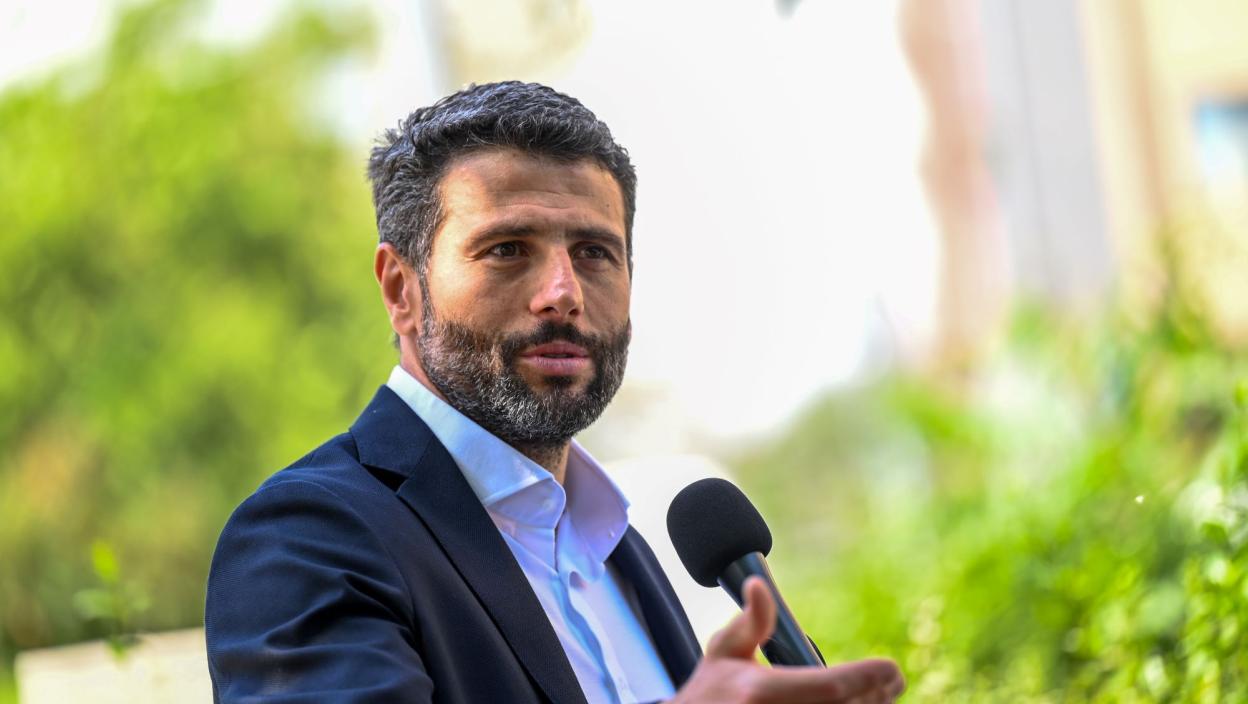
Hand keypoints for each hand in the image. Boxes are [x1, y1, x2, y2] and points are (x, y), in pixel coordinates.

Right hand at [668, 577, 903, 702]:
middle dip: (876, 694)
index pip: (829, 687)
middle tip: (891, 679)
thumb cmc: (710, 693)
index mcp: (759, 692)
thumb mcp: (723, 653)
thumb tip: (759, 584)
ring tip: (881, 693)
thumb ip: (749, 621)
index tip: (890, 667)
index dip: (866, 677)